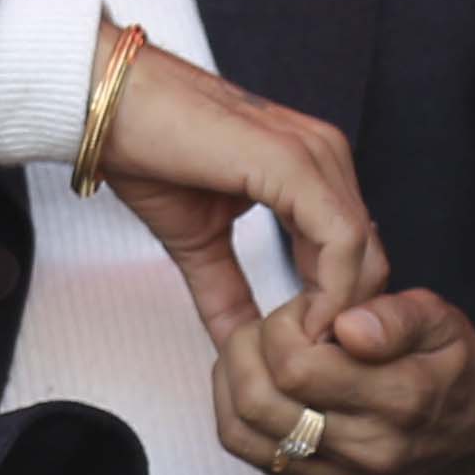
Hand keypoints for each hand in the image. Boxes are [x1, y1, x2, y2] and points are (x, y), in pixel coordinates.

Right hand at [81, 38, 385, 344]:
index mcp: (309, 169)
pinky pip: (339, 242)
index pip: (352, 253)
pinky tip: (297, 326)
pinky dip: (328, 293)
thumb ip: (226, 290)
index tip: (300, 359)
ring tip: (297, 356)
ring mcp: (316, 156)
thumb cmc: (144, 150)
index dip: (334, 314)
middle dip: (342, 323)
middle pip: (369, 260)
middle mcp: (326, 157)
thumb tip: (238, 345)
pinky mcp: (296, 164)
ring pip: (364, 256)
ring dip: (337, 316)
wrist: (105, 104)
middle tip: (304, 370)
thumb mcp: (197, 239)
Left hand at [216, 279, 474, 474]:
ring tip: (262, 352)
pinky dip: (236, 411)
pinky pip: (248, 453)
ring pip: (240, 430)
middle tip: (276, 327)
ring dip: (233, 378)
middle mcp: (368, 451)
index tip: (307, 311)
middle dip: (248, 347)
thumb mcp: (440, 320)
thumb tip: (346, 326)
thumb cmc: (450, 366)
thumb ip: (394, 316)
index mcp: (400, 400)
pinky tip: (261, 383)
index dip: (284, 326)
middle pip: (259, 400)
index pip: (296, 368)